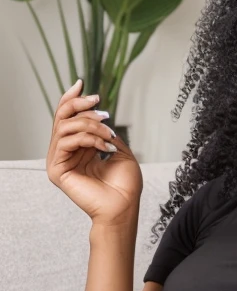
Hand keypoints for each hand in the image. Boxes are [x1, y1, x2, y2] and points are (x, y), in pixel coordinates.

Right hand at [46, 79, 142, 226]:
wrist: (125, 206)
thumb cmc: (125, 184)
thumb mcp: (119, 149)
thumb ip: (106, 132)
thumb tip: (99, 115)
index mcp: (79, 147)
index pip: (68, 118)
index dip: (71, 99)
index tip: (82, 84)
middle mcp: (66, 152)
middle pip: (61, 117)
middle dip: (79, 106)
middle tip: (100, 107)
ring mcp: (59, 161)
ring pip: (65, 127)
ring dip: (90, 125)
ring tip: (109, 134)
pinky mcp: (56, 170)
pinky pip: (66, 142)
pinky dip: (87, 138)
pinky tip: (104, 145)